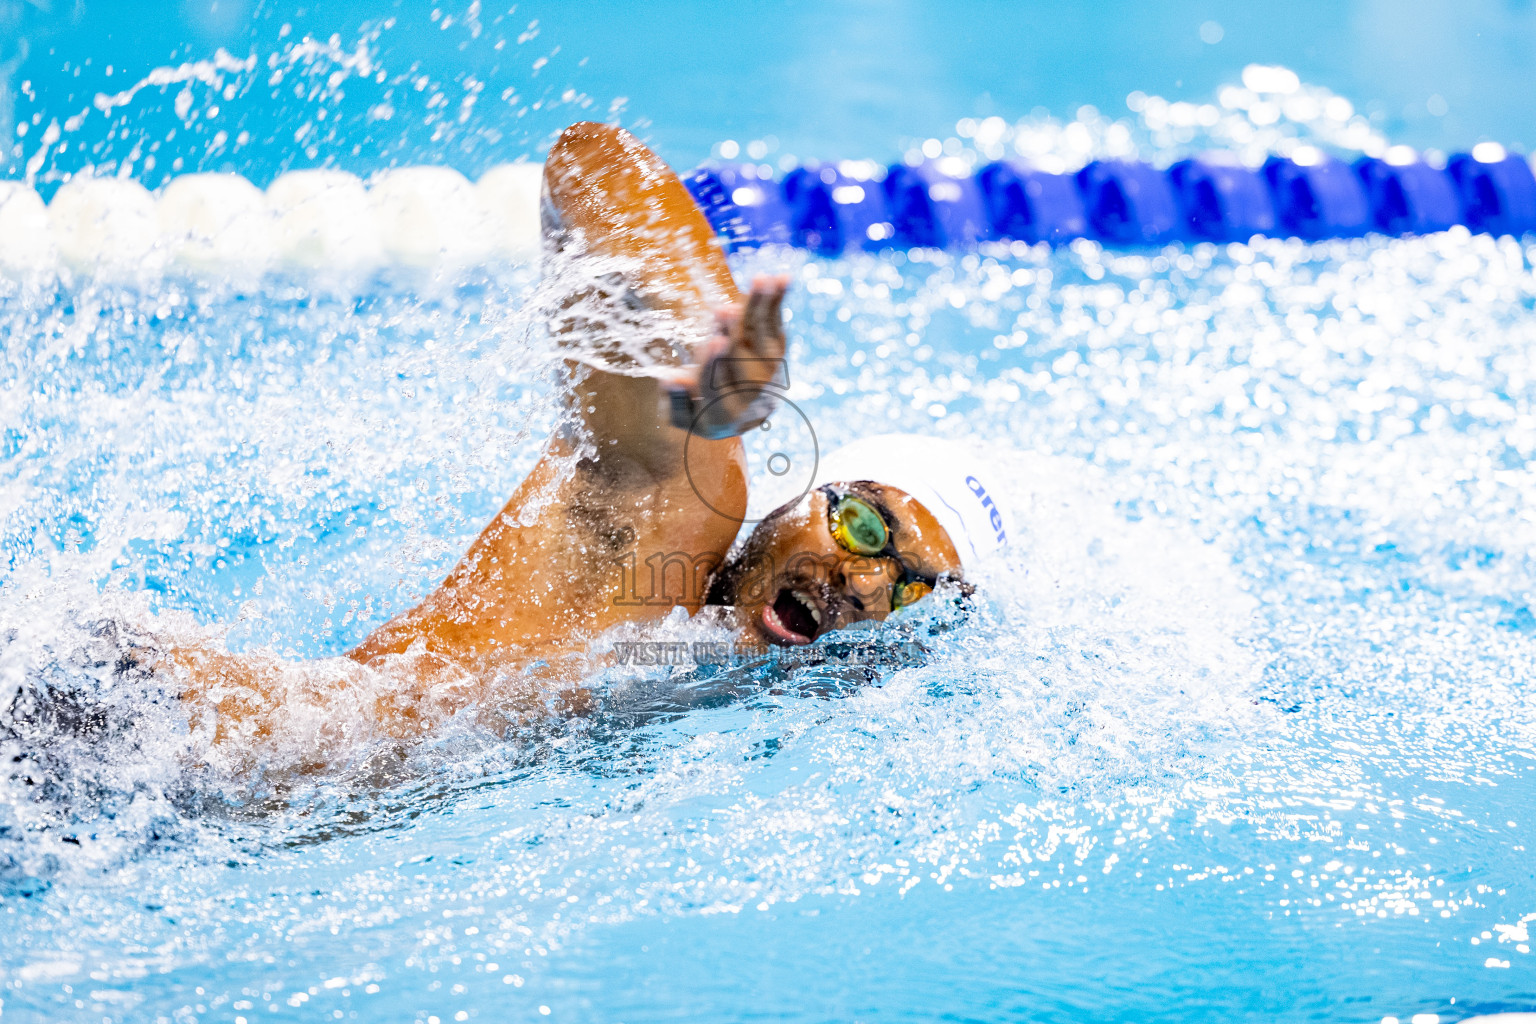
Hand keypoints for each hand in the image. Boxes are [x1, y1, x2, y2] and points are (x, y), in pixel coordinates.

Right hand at [660, 274, 789, 438]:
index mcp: (723, 415)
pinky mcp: (778, 357)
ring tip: (761, 280)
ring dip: (761, 308)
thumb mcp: (680, 414)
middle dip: (733, 333)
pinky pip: (777, 327)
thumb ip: (675, 401)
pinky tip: (782, 278)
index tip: (713, 342)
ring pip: (763, 339)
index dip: (713, 364)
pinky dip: (778, 303)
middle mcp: (752, 397)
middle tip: (727, 310)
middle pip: (741, 360)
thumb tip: (670, 380)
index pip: (716, 386)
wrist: (739, 419)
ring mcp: (769, 377)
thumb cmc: (699, 413)